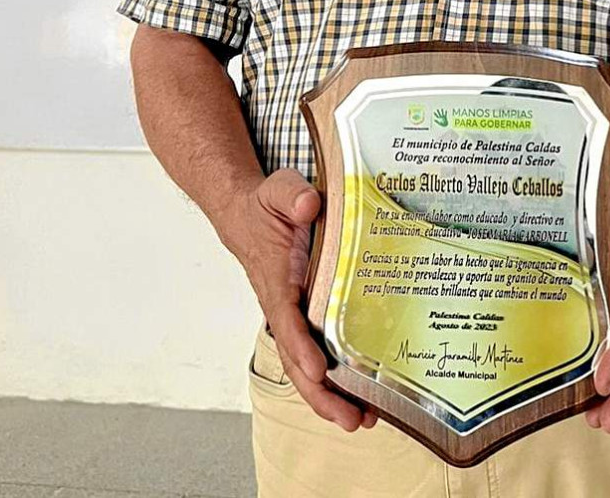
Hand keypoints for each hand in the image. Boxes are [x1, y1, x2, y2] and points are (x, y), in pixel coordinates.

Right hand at [219, 168, 376, 431]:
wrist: (248, 215)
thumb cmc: (267, 205)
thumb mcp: (279, 189)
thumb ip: (292, 196)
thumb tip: (308, 206)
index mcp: (277, 279)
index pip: (286, 320)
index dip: (301, 348)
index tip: (319, 370)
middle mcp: (283, 306)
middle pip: (297, 360)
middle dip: (321, 394)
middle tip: (352, 420)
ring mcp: (293, 316)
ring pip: (306, 366)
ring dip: (330, 396)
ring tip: (362, 421)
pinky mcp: (304, 317)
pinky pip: (316, 354)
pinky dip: (333, 380)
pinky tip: (359, 398)